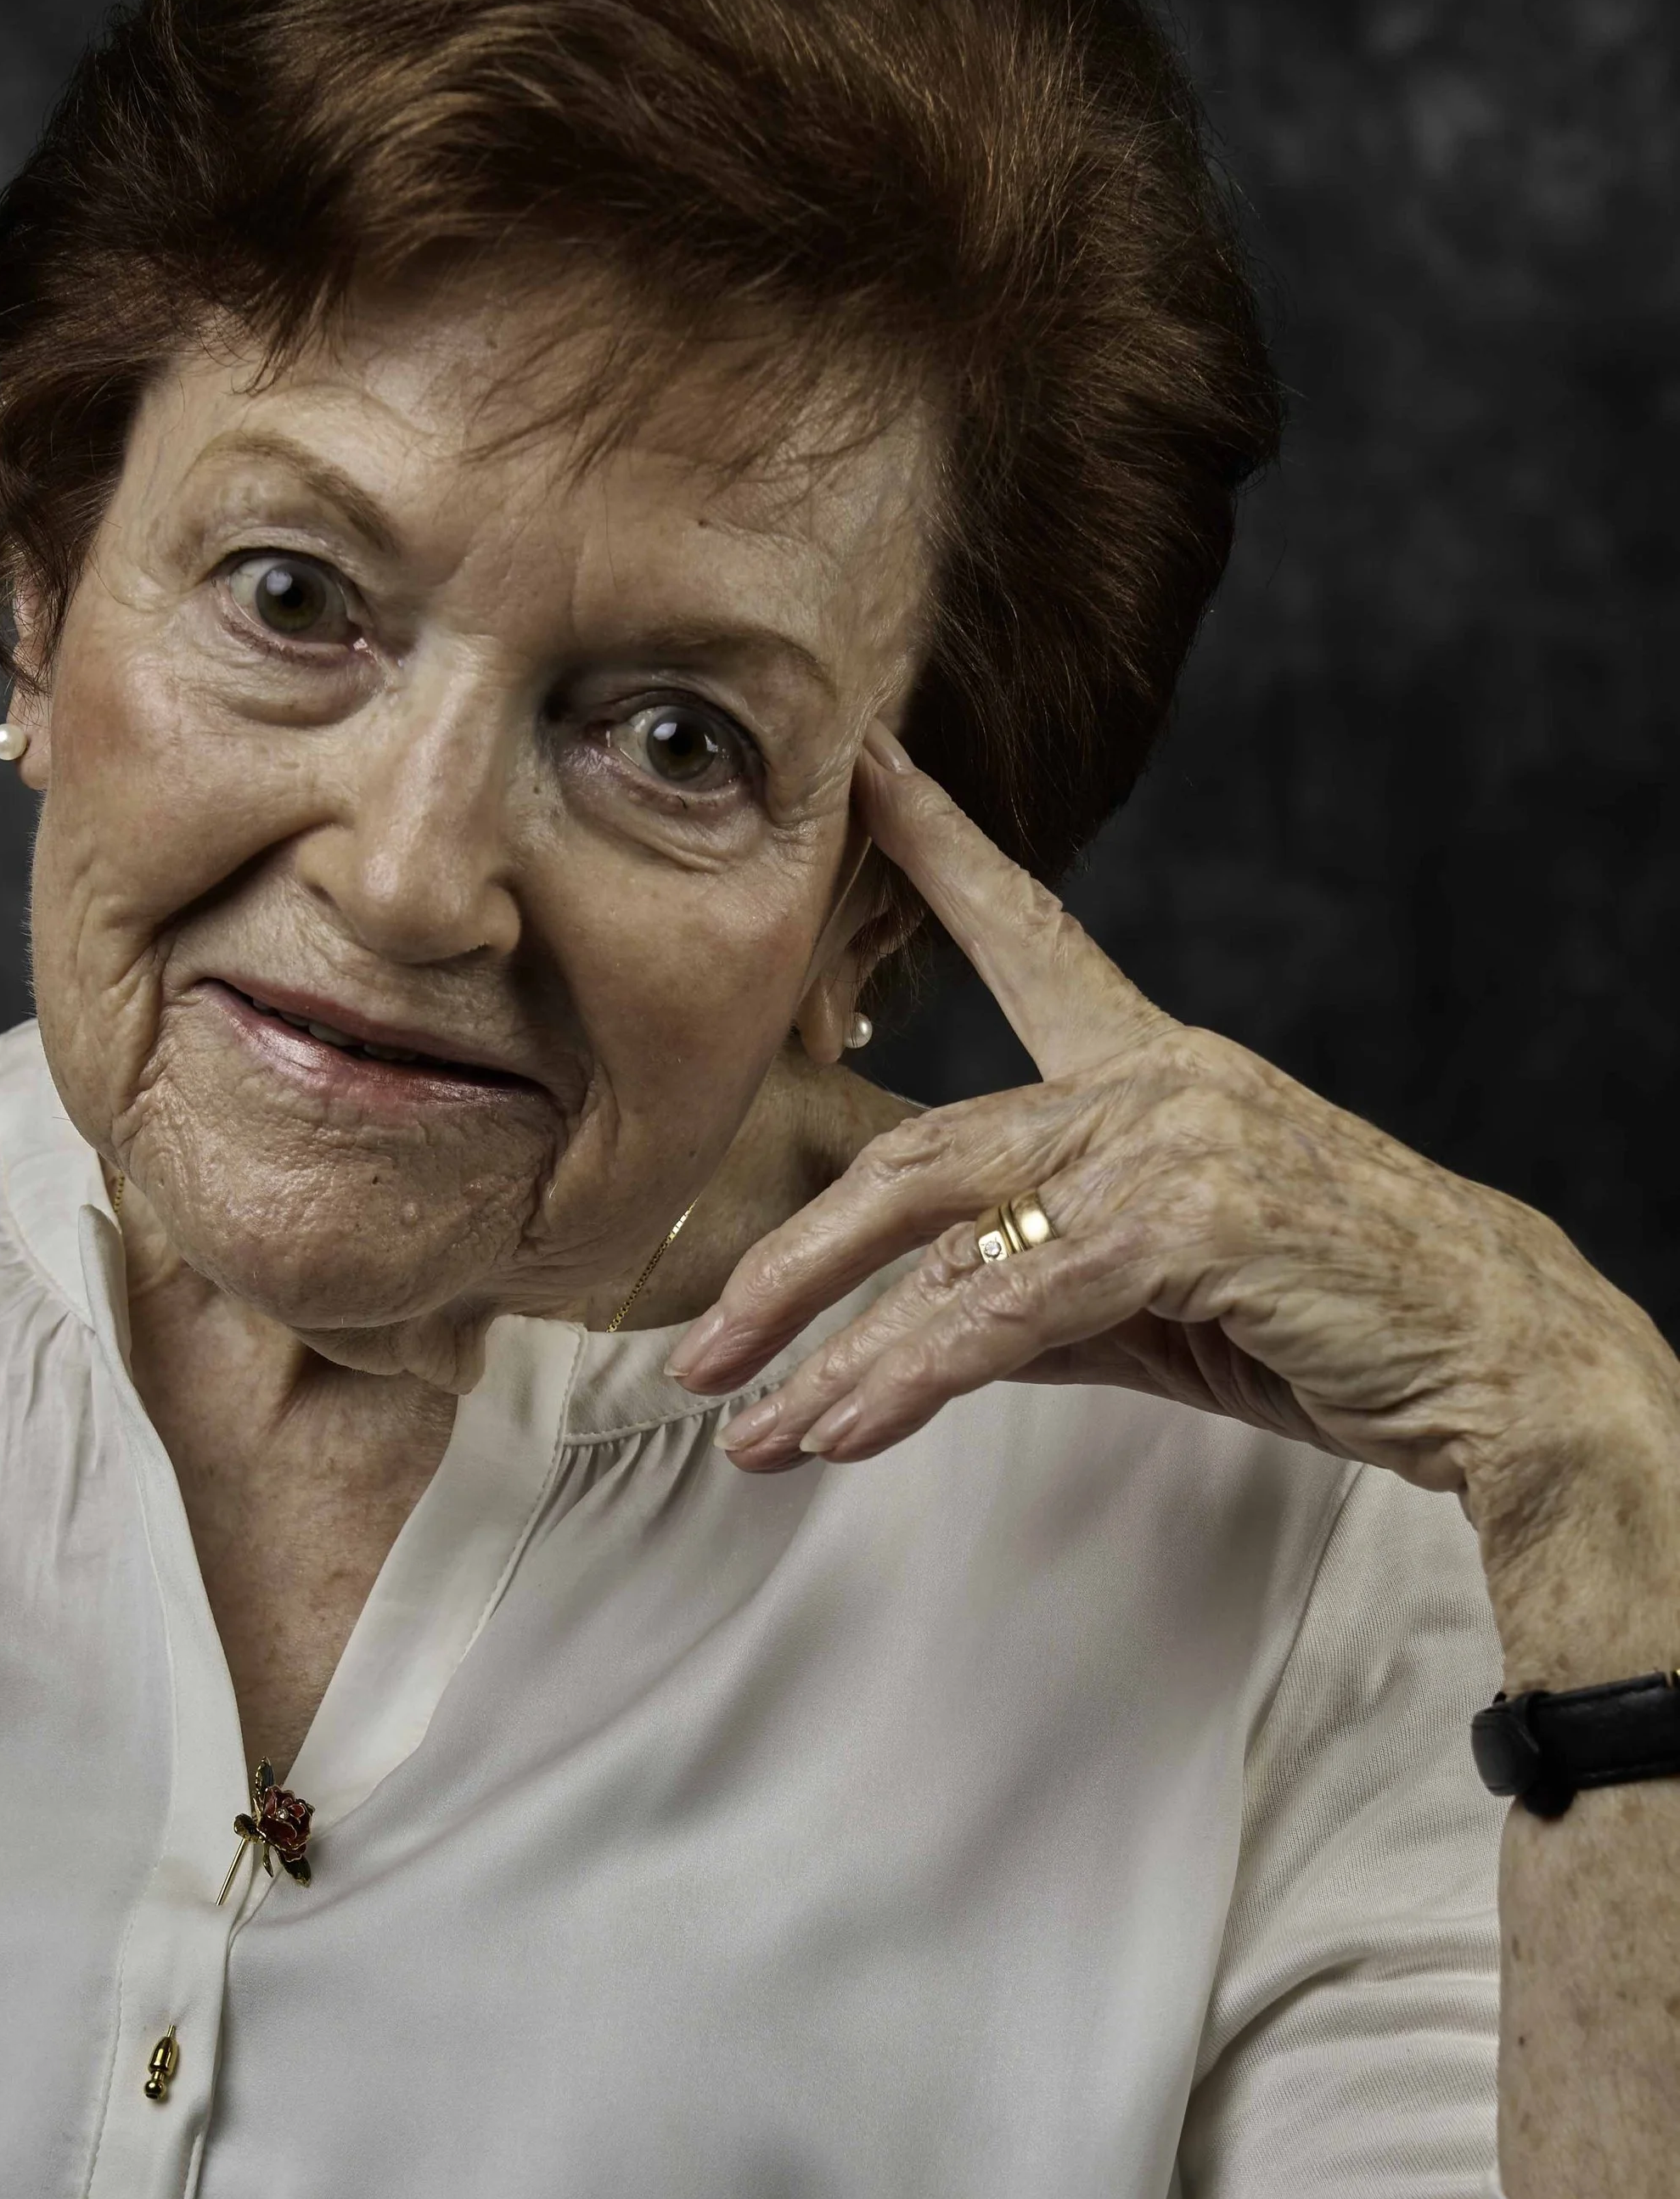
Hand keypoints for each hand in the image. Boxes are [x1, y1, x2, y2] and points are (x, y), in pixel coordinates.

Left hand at [669, 728, 1679, 1678]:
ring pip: (942, 1231)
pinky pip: (1007, 1305)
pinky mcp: (1189, 1223)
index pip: (1029, 935)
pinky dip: (908, 1375)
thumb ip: (1036, 1288)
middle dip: (791, 1254)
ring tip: (737, 1417)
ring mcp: (1171, 1140)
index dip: (941, 848)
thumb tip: (913, 1333)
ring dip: (825, 1341)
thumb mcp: (1158, 1293)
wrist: (1501, 1360)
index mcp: (1151, 1065)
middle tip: (696, 1345)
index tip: (868, 769)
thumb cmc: (1333, 1314)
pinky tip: (835, 1430)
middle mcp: (1151, 1079)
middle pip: (918, 1144)